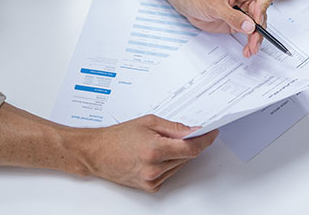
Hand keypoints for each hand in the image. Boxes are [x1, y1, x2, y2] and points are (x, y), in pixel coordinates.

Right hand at [72, 115, 217, 191]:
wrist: (97, 153)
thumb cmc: (118, 136)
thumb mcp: (148, 122)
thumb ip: (174, 127)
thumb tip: (193, 130)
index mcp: (155, 149)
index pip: (190, 148)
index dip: (205, 140)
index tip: (212, 133)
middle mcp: (154, 168)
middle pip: (187, 156)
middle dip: (190, 144)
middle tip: (189, 132)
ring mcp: (152, 180)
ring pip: (179, 165)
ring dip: (178, 153)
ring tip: (162, 142)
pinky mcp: (150, 187)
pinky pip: (169, 173)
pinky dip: (169, 163)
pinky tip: (157, 154)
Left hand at [167, 0, 277, 56]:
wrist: (187, 4)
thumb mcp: (215, 5)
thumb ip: (233, 16)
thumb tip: (249, 26)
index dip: (264, 5)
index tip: (257, 19)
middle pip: (263, 13)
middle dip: (260, 28)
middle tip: (254, 39)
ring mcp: (244, 11)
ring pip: (258, 25)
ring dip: (256, 38)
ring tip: (251, 48)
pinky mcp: (239, 23)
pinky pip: (250, 33)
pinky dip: (250, 42)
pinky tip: (248, 49)